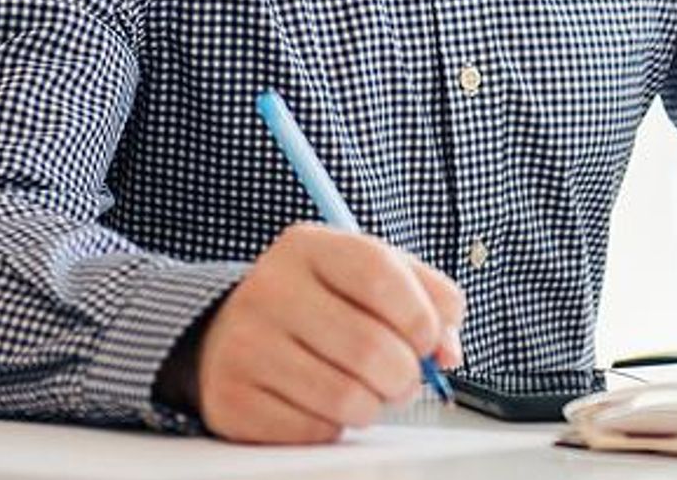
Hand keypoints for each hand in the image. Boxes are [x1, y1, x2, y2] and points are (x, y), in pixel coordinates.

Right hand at [192, 223, 464, 442]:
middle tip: (404, 379)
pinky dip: (335, 426)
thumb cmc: (319, 303)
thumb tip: (449, 351)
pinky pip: (313, 430)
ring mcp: (245, 345)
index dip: (420, 317)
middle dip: (406, 375)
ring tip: (369, 392)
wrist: (227, 333)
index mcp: (309, 247)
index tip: (430, 339)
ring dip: (374, 405)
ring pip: (345, 397)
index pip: (380, 276)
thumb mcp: (370, 275)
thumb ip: (427, 298)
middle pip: (369, 346)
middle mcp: (270, 289)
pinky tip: (325, 404)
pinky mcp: (233, 400)